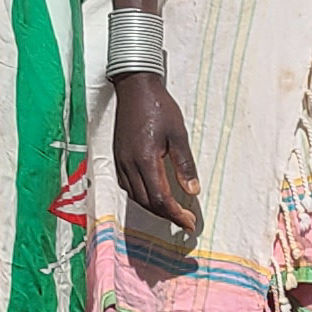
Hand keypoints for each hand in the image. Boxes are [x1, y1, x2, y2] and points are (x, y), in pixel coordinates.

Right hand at [112, 76, 203, 237]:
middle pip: (147, 202)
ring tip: (172, 211)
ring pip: (135, 196)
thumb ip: (184, 164)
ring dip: (154, 208)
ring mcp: (121, 162)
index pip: (160, 198)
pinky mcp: (118, 157)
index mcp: (145, 160)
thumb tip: (193, 191)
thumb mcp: (178, 134)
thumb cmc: (159, 107)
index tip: (190, 223)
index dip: (176, 215)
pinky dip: (142, 196)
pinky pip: (128, 186)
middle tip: (185, 220)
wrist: (135, 88)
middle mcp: (129, 165)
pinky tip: (153, 194)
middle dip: (167, 215)